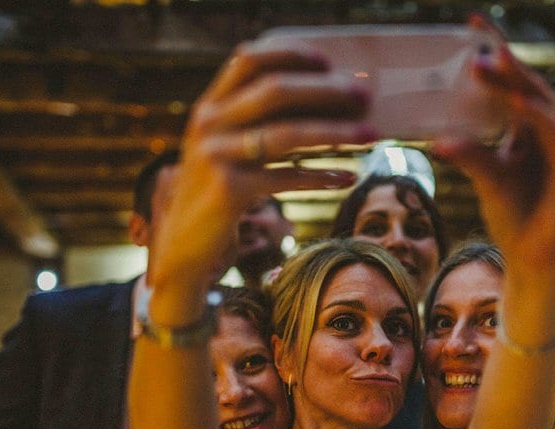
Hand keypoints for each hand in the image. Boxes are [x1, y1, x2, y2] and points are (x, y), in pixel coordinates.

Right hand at [149, 42, 375, 316]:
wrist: (183, 247)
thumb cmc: (219, 195)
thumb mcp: (228, 151)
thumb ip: (256, 125)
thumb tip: (325, 104)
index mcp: (209, 106)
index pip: (248, 60)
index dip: (289, 54)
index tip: (327, 62)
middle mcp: (208, 124)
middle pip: (274, 91)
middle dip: (324, 90)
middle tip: (363, 96)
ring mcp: (215, 156)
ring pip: (286, 134)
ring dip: (335, 132)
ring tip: (371, 135)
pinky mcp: (228, 190)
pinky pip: (286, 178)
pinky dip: (321, 176)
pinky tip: (348, 177)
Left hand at [432, 17, 554, 271]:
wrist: (531, 260)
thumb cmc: (513, 216)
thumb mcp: (486, 178)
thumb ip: (470, 155)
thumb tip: (439, 139)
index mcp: (535, 129)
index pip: (516, 84)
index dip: (498, 54)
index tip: (472, 24)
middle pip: (532, 89)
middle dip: (507, 64)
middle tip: (480, 42)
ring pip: (547, 108)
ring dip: (520, 85)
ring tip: (492, 64)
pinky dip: (539, 120)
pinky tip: (518, 105)